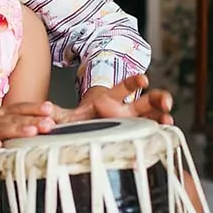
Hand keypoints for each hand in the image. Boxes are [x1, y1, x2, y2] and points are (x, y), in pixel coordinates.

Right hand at [0, 101, 56, 175]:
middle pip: (16, 118)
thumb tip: (55, 125)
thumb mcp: (12, 131)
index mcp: (6, 114)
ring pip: (2, 129)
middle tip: (48, 124)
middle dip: (33, 120)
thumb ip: (29, 126)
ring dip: (17, 130)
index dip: (36, 108)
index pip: (22, 108)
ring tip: (31, 132)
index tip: (51, 109)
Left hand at [58, 74, 174, 125]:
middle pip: (146, 99)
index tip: (143, 79)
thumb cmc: (86, 117)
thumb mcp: (71, 116)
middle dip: (158, 98)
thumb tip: (43, 112)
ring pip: (154, 114)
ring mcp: (136, 121)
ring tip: (169, 120)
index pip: (124, 87)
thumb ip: (58, 114)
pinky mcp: (140, 134)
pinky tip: (168, 134)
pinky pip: (154, 131)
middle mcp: (127, 108)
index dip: (133, 82)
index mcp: (111, 99)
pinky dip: (161, 132)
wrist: (94, 126)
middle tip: (166, 101)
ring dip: (163, 115)